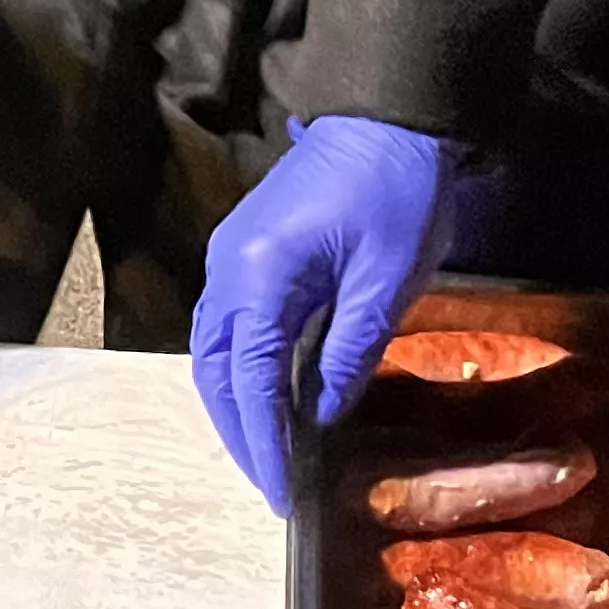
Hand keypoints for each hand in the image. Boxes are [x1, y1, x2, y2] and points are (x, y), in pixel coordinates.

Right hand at [189, 116, 461, 512]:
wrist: (386, 115)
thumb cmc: (395, 192)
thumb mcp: (386, 280)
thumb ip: (349, 351)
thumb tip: (322, 415)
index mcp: (260, 274)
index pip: (250, 378)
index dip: (264, 440)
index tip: (283, 493)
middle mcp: (228, 267)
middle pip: (214, 367)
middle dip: (238, 430)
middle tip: (271, 484)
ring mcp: (231, 255)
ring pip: (214, 347)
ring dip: (235, 402)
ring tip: (268, 451)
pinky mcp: (247, 249)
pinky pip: (229, 324)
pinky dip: (241, 368)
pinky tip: (271, 395)